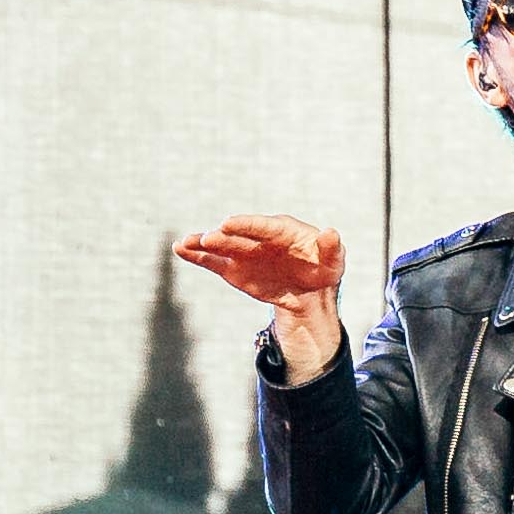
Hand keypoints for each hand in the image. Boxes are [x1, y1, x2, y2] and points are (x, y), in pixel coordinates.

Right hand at [176, 219, 350, 379]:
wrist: (307, 290)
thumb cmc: (323, 267)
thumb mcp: (333, 261)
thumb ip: (331, 248)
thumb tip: (331, 233)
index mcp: (283, 230)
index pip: (263, 226)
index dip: (246, 225)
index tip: (229, 223)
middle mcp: (258, 237)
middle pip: (239, 236)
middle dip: (223, 237)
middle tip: (208, 238)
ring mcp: (244, 252)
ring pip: (221, 247)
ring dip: (203, 244)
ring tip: (185, 243)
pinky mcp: (234, 268)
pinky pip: (213, 261)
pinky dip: (197, 257)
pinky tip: (180, 249)